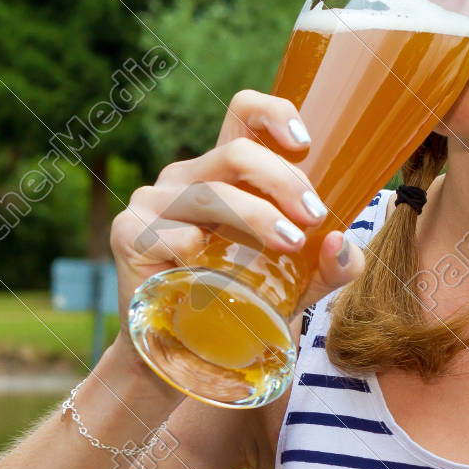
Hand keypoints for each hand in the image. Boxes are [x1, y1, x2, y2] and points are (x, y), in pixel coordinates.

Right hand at [108, 88, 338, 328]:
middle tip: (313, 218)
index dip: (273, 113)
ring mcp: (154, 202)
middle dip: (283, 181)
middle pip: (236, 152)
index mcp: (227, 171)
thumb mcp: (303, 283)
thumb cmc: (249, 302)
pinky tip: (208, 270)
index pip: (244, 114)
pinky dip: (195, 247)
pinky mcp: (129, 234)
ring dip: (256, 215)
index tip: (304, 144)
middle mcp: (189, 176)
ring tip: (290, 243)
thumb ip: (334, 265)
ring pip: (210, 192)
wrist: (190, 356)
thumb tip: (339, 242)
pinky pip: (168, 231)